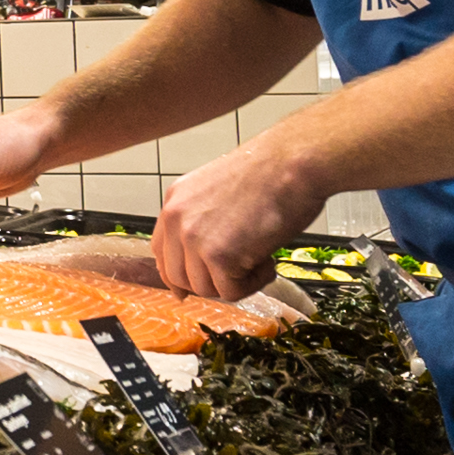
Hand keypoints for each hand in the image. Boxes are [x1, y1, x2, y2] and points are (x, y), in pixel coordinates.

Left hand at [153, 140, 326, 300]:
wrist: (292, 163)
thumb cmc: (270, 173)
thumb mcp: (218, 191)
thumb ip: (201, 221)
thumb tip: (202, 259)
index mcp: (176, 201)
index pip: (161, 252)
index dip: (176, 275)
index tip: (184, 290)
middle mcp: (177, 219)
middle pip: (178, 277)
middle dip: (210, 281)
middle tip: (240, 269)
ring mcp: (194, 237)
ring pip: (205, 288)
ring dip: (236, 281)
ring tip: (260, 257)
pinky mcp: (219, 255)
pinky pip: (231, 291)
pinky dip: (254, 283)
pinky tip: (267, 261)